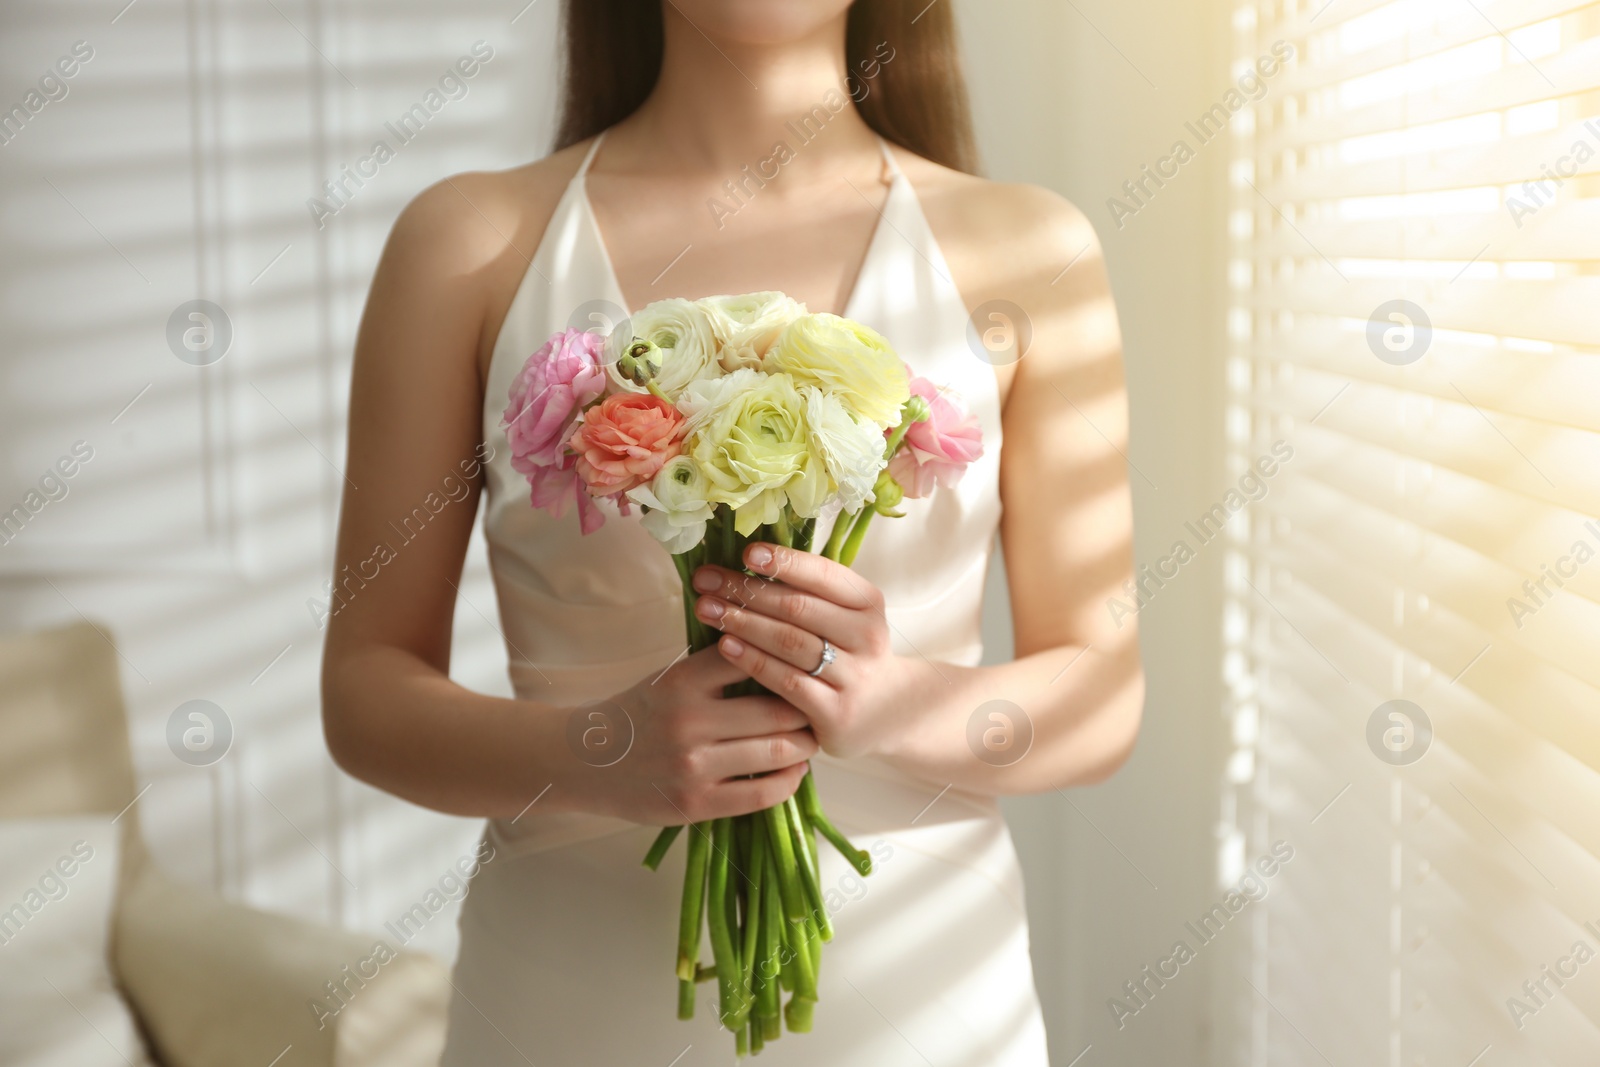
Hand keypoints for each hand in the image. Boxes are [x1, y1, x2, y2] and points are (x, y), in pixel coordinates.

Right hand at [585, 646, 816, 824]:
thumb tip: (786, 657)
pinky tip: (794, 771)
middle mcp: (688, 721)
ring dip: (804, 747)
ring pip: (776, 752)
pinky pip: (761, 794)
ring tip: (811, 740)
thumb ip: (719, 668)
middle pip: (777, 710)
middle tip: (819, 708)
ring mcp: (693, 766)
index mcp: (683, 680)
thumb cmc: (639, 713)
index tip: (808, 667)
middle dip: (808, 711)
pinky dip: (789, 782)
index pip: (754, 658)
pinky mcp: (696, 804)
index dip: (789, 662)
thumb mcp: (671, 678)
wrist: (586, 761)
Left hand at [692, 543, 922, 759]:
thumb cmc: (849, 652)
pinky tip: (726, 647)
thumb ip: (809, 592)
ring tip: (707, 609)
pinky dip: (753, 661)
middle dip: (747, 590)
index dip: (784, 562)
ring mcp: (853, 676)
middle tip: (706, 580)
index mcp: (868, 603)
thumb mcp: (845, 616)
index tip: (746, 552)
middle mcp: (867, 637)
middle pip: (798, 607)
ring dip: (743, 622)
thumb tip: (749, 559)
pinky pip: (787, 682)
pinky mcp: (835, 712)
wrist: (886, 711)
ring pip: (790, 642)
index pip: (823, 574)